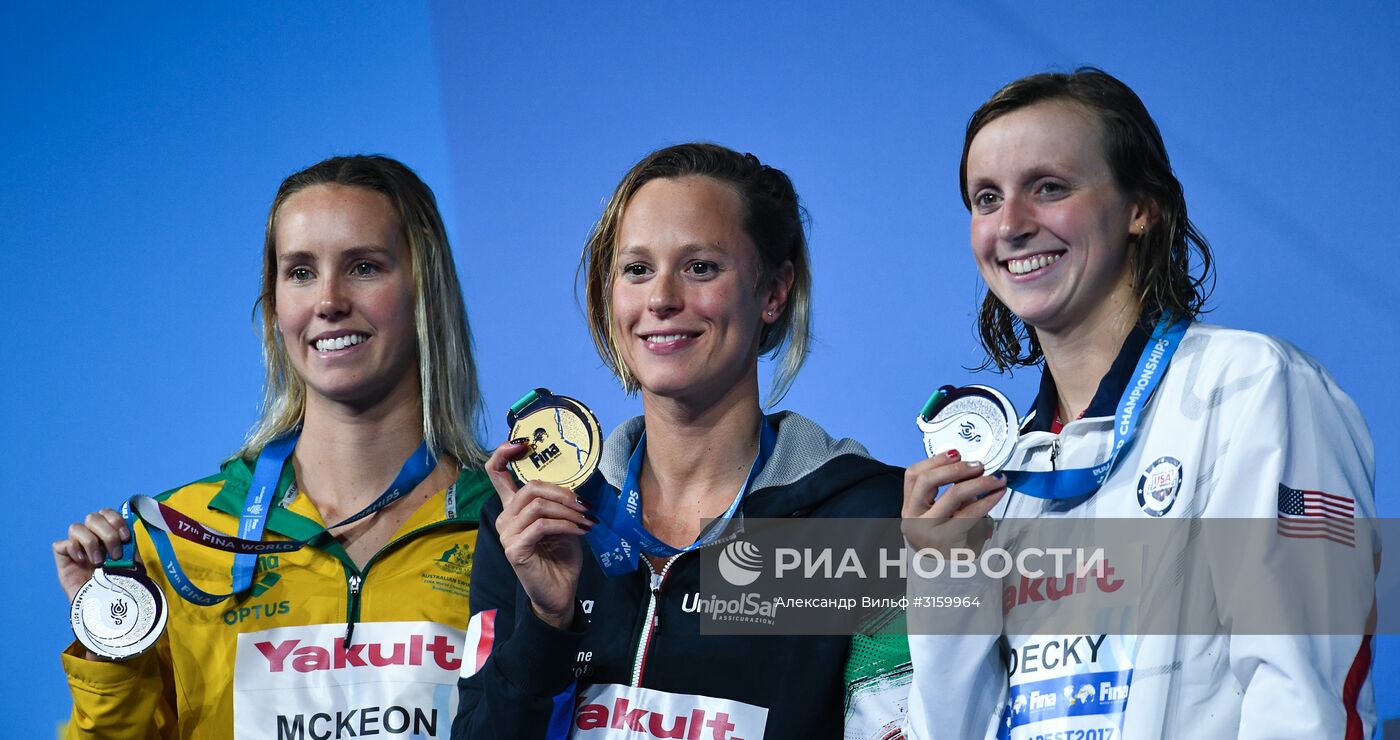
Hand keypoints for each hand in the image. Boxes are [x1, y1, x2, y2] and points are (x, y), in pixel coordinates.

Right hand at [54, 507, 134, 601]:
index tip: (125, 538)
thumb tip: (128, 526)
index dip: (115, 520)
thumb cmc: (124, 587)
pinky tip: (83, 562)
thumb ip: (129, 543)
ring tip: (99, 561)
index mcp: (110, 536)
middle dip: (107, 533)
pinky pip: (60, 544)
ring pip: (76, 527)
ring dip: (91, 542)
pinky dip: (72, 549)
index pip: (106, 513)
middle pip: (92, 517)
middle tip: (114, 555)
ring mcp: (77, 550)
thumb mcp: (133, 563)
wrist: (112, 609)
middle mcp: (93, 540)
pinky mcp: (64, 562)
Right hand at [485, 440, 592, 628]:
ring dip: (568, 510)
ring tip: (587, 519)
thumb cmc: (560, 555)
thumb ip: (559, 502)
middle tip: (585, 504)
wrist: (559, 591)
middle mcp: (505, 517)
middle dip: (562, 492)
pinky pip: (542, 525)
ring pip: (537, 505)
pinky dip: (566, 525)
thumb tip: (577, 484)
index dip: (505, 453)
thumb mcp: (563, 521)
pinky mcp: (515, 549)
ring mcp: (507, 534)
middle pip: (530, 487)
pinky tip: (581, 530)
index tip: (523, 442)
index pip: (497, 473)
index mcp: (514, 507)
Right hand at [901, 449, 1006, 553]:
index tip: (956, 454)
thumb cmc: (946, 541)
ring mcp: (929, 530)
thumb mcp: (938, 516)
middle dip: (956, 468)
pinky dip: (988, 500)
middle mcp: (914, 518)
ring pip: (952, 494)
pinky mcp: (948, 539)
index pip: (912, 475)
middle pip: (927, 481)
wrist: (948, 576)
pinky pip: (971, 513)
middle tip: (978, 465)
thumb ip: (946, 494)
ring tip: (995, 478)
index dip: (934, 460)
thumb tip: (971, 469)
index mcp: (909, 508)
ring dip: (979, 482)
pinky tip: (998, 494)